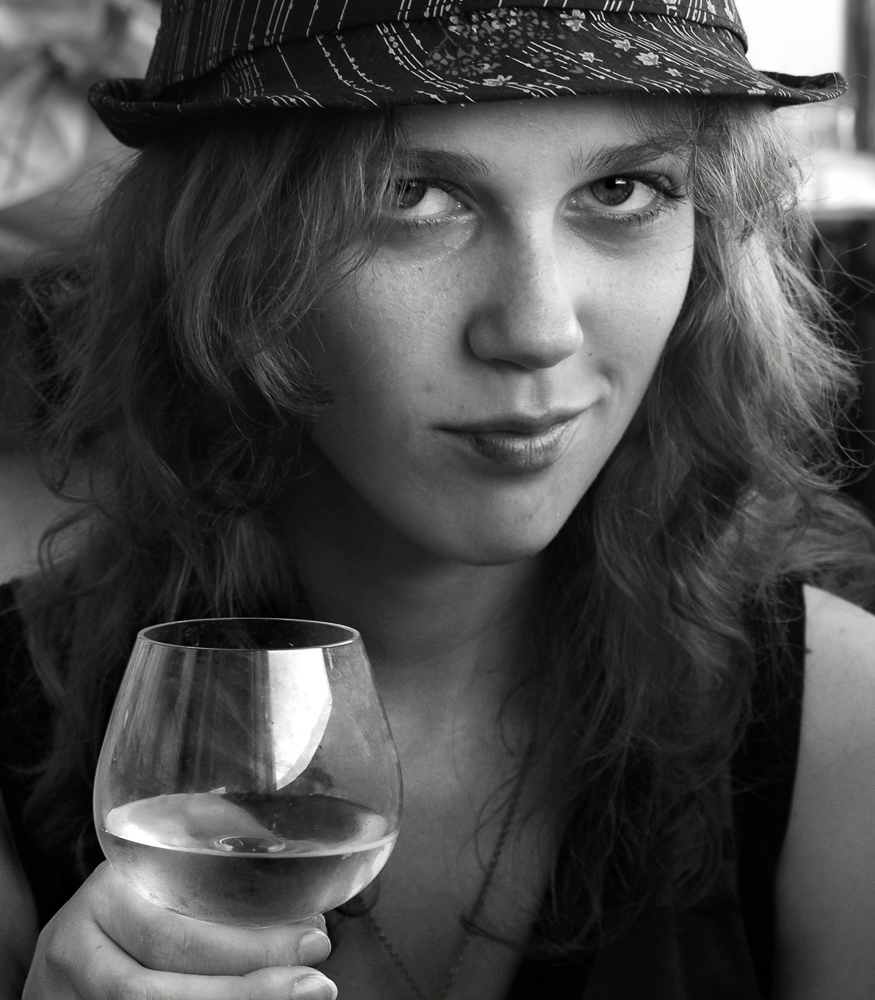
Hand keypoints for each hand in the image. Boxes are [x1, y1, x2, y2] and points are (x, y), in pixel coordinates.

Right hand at [22, 862, 336, 999]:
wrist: (76, 939)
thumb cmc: (138, 888)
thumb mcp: (163, 854)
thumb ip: (210, 834)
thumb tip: (285, 846)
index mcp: (105, 894)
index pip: (175, 935)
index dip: (250, 947)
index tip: (314, 939)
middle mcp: (79, 952)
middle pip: (162, 993)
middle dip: (250, 990)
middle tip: (316, 983)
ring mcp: (71, 998)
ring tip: (300, 997)